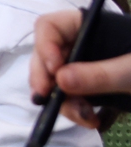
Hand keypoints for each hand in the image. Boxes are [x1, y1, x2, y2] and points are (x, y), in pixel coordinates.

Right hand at [31, 10, 130, 127]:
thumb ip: (100, 74)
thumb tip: (60, 80)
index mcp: (89, 26)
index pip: (50, 27)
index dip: (45, 47)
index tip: (54, 72)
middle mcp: (80, 43)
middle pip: (46, 56)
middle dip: (46, 80)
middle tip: (47, 100)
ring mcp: (83, 66)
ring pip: (55, 81)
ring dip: (63, 101)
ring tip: (83, 117)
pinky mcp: (90, 87)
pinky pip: (69, 97)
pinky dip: (75, 110)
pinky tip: (89, 120)